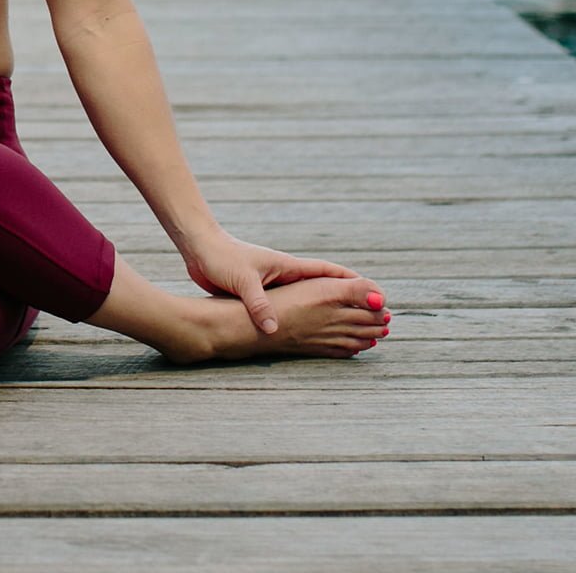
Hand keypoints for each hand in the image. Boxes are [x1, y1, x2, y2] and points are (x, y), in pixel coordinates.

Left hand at [181, 229, 363, 336]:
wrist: (199, 248)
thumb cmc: (221, 257)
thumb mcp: (242, 281)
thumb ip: (258, 304)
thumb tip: (272, 329)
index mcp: (288, 266)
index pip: (330, 273)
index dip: (354, 283)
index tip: (376, 294)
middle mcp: (286, 274)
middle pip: (325, 288)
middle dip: (347, 300)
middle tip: (370, 316)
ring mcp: (275, 283)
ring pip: (308, 299)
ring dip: (326, 310)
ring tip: (345, 326)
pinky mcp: (260, 293)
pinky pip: (288, 307)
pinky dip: (302, 316)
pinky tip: (305, 329)